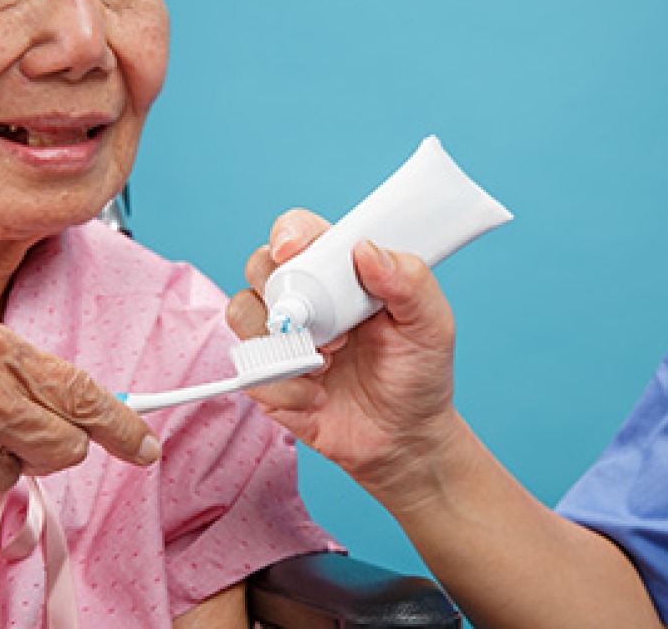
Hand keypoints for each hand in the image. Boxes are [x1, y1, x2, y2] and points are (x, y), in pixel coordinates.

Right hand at [227, 209, 457, 507]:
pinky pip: (250, 370)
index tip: (295, 250)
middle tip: (331, 328)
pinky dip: (285, 386)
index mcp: (338, 274)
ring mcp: (280, 337)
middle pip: (260, 266)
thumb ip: (410, 281)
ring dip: (283, 341)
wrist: (404, 440)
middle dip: (285, 292)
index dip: (289, 234)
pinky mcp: (266, 377)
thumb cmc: (418, 375)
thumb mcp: (431, 325)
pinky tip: (318, 396)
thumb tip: (365, 249)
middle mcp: (303, 298)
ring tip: (327, 363)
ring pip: (242, 312)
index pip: (300, 233)